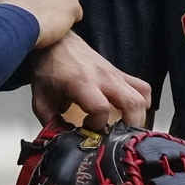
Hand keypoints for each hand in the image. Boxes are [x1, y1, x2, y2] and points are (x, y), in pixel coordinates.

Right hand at [0, 0, 81, 47]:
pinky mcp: (70, 4)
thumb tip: (0, 7)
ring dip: (58, 9)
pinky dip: (71, 20)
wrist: (15, 25)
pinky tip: (61, 29)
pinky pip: (76, 12)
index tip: (27, 4)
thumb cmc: (4, 16)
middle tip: (36, 15)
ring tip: (48, 24)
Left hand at [31, 32, 150, 127]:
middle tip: (118, 138)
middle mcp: (104, 78)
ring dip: (139, 115)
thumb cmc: (48, 69)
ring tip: (127, 128)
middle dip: (129, 126)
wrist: (56, 41)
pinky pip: (142, 87)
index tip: (86, 129)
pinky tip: (132, 112)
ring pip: (142, 95)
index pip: (101, 109)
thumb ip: (51, 123)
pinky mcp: (120, 73)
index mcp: (82, 83)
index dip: (96, 125)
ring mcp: (115, 74)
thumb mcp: (41, 99)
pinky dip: (143, 101)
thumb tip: (62, 142)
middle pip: (131, 103)